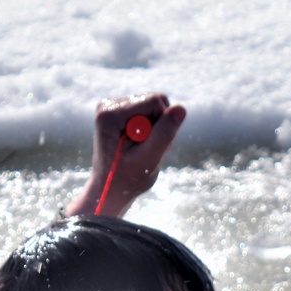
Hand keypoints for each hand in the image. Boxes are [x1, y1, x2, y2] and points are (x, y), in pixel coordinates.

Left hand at [65, 93, 186, 218]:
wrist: (110, 190)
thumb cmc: (127, 181)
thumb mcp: (148, 160)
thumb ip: (163, 134)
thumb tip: (181, 108)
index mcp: (110, 114)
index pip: (154, 101)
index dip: (163, 122)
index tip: (153, 146)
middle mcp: (108, 105)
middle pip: (154, 100)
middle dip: (159, 126)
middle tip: (150, 151)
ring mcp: (112, 106)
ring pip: (153, 105)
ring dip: (156, 128)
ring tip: (145, 150)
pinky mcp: (119, 109)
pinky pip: (148, 110)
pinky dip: (151, 128)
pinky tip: (141, 144)